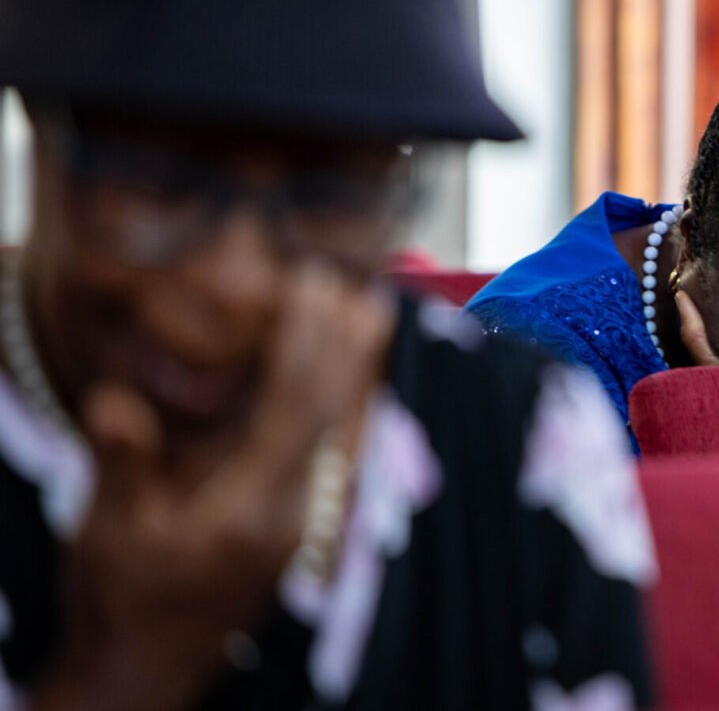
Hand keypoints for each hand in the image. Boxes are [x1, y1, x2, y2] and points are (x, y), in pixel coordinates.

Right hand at [31, 265, 392, 710]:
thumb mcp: (108, 533)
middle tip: (362, 284)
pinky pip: (336, 448)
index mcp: (249, 508)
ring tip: (372, 311)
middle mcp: (291, 511)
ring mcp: (301, 518)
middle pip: (333, 413)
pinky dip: (347, 402)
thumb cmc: (123, 599)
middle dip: (348, 346)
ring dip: (357, 369)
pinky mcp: (299, 522)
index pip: (293, 409)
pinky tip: (356, 376)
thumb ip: (122, 466)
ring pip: (343, 429)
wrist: (148, 670)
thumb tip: (116, 400)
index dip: (307, 342)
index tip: (312, 285)